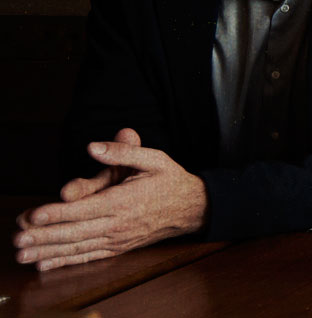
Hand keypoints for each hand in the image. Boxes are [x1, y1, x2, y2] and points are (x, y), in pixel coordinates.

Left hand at [14, 129, 207, 270]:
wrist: (194, 208)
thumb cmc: (170, 180)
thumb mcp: (153, 159)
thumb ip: (123, 152)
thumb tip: (94, 147)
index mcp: (125, 201)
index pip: (85, 209)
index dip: (58, 213)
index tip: (34, 215)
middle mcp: (119, 224)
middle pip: (75, 232)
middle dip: (44, 237)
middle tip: (18, 241)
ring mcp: (118, 238)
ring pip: (78, 247)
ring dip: (48, 252)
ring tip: (23, 256)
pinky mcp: (118, 247)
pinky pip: (88, 256)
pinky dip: (66, 261)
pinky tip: (45, 264)